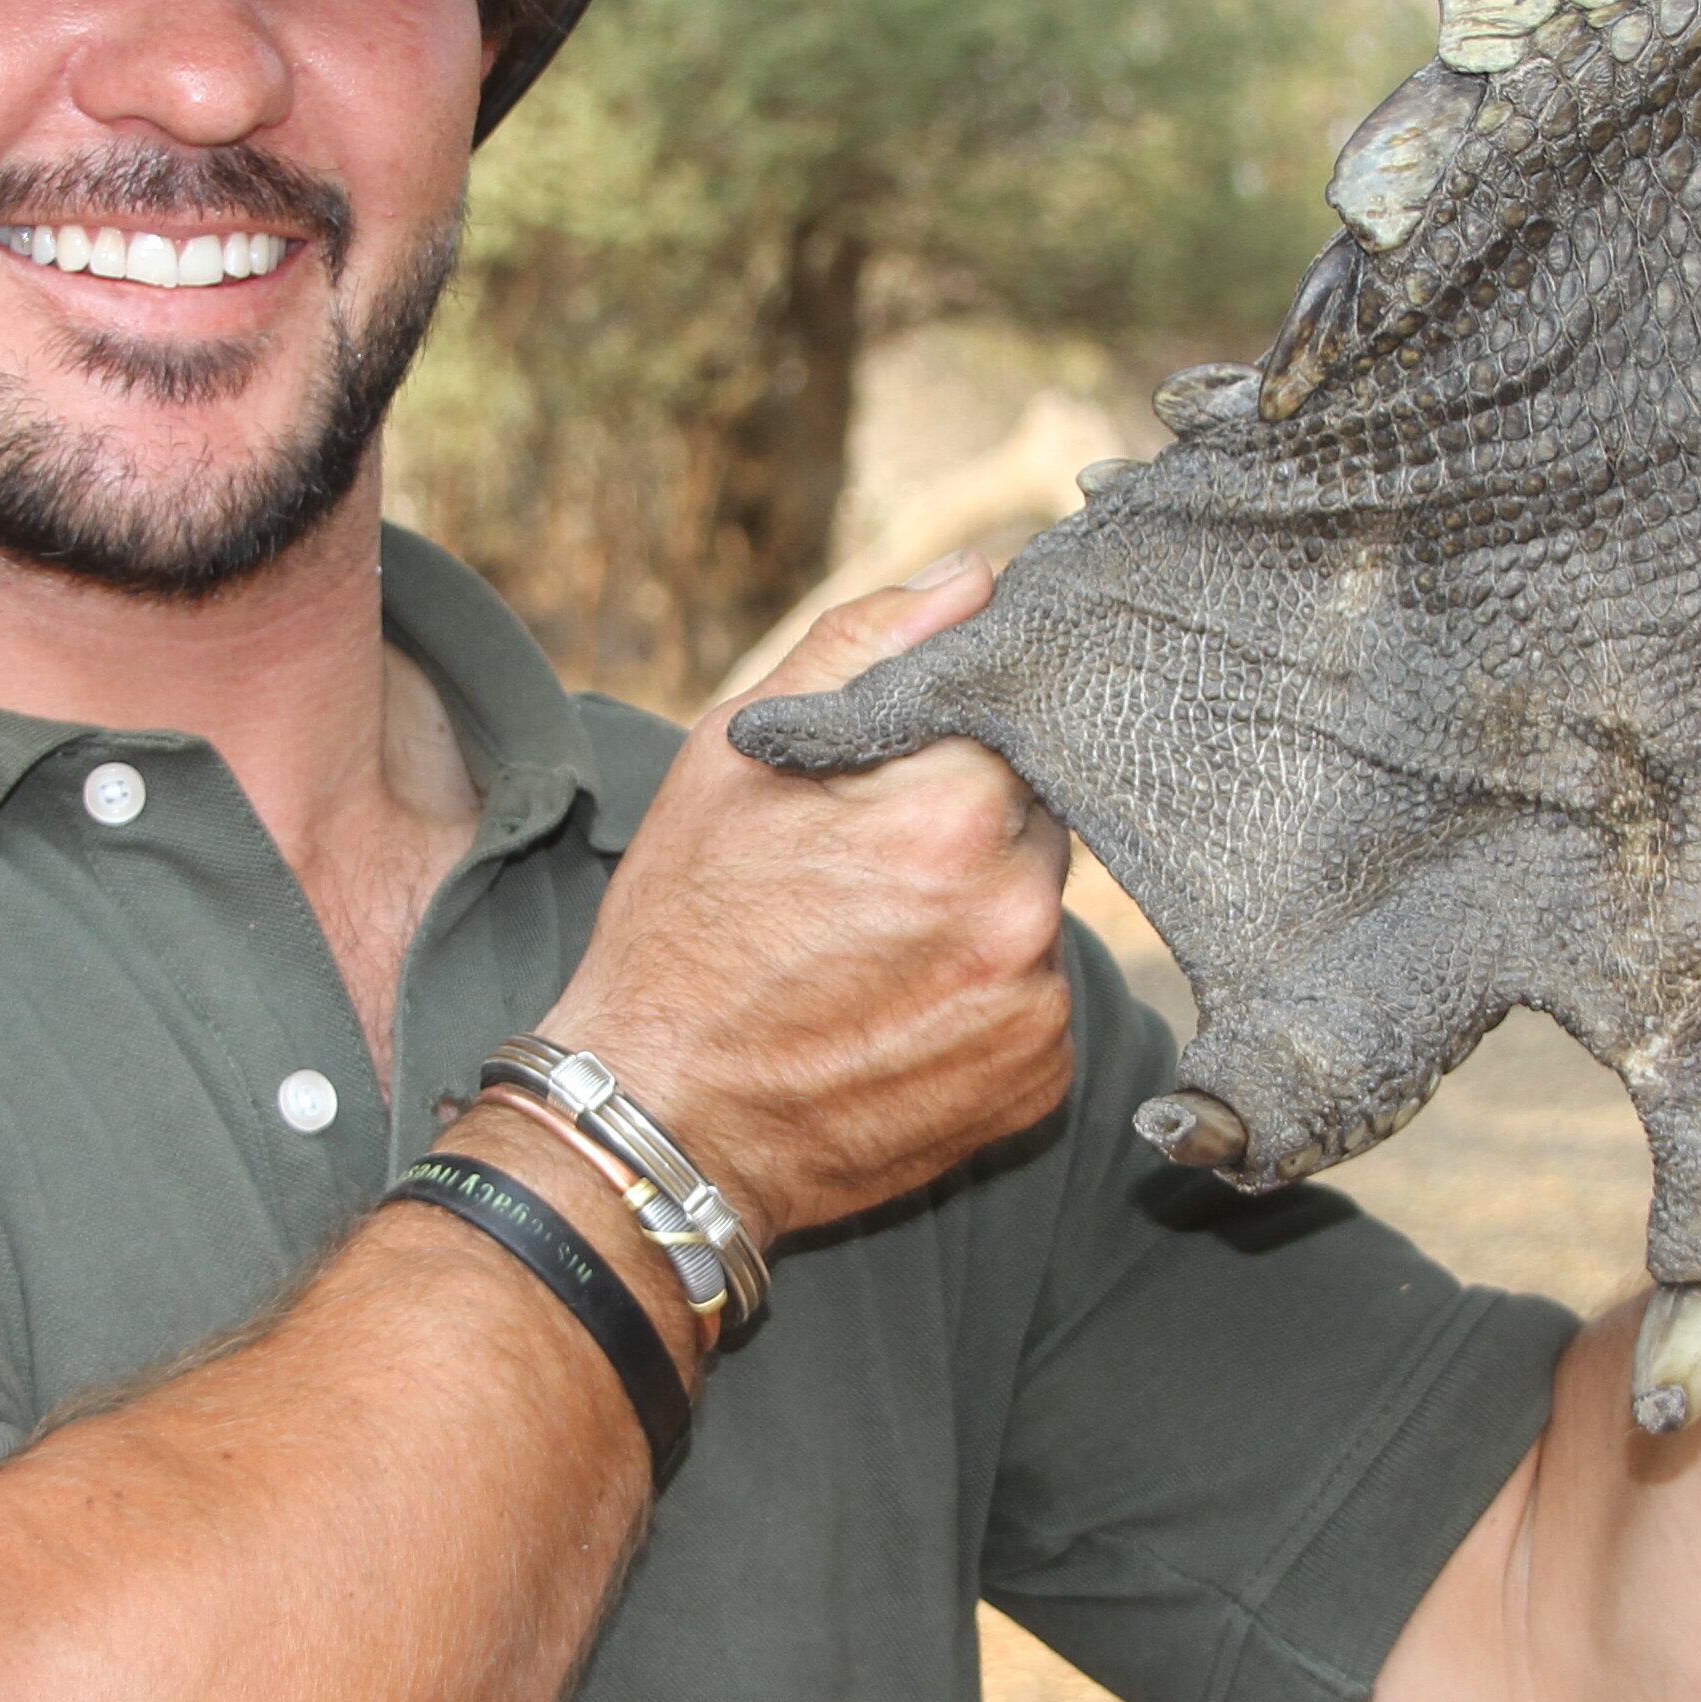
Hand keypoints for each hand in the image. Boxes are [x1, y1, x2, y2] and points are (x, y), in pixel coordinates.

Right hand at [543, 559, 1076, 1247]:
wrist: (662, 1124)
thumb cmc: (683, 931)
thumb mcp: (738, 757)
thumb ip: (864, 649)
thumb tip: (974, 577)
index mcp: (952, 813)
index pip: (1013, 719)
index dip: (951, 739)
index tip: (897, 775)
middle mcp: (1018, 912)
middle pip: (1035, 815)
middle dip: (967, 821)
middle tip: (867, 866)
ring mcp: (1035, 1007)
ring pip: (1037, 905)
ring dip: (980, 906)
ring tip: (873, 944)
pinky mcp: (1038, 1080)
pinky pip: (1038, 995)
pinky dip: (985, 990)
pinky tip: (899, 1005)